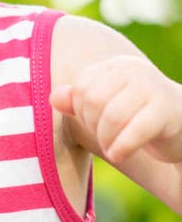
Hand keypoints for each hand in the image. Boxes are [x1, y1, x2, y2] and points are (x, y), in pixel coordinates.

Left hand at [50, 55, 181, 164]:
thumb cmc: (139, 120)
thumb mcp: (107, 108)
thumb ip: (79, 102)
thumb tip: (53, 97)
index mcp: (117, 67)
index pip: (81, 89)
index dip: (82, 113)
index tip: (98, 124)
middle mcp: (135, 70)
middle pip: (93, 101)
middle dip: (94, 127)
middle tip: (108, 138)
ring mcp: (153, 87)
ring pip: (111, 117)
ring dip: (108, 140)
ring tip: (115, 147)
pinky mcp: (167, 109)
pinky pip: (134, 131)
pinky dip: (121, 148)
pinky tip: (120, 154)